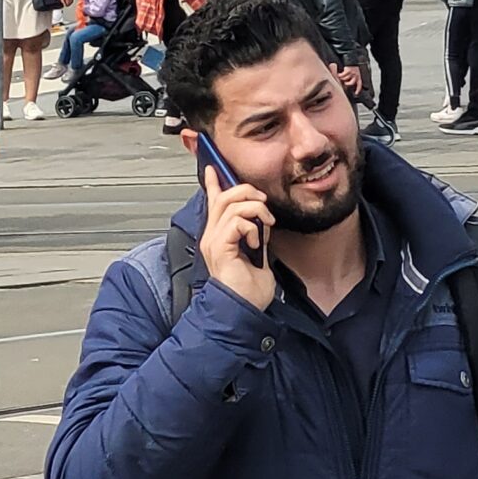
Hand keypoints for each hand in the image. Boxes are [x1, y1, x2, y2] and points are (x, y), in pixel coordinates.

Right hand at [191, 151, 274, 311]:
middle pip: (223, 197)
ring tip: (266, 224)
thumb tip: (261, 219)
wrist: (243, 310)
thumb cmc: (248, 290)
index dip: (214, 183)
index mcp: (218, 236)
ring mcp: (213, 241)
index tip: (213, 168)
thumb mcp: (256, 253)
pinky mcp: (221, 247)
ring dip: (255, 210)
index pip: (213, 202)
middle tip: (262, 202)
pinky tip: (257, 242)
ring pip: (231, 205)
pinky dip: (252, 227)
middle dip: (245, 192)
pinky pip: (236, 222)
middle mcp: (211, 236)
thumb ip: (254, 234)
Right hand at [336, 65, 364, 98]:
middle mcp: (356, 75)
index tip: (356, 93)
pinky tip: (338, 74)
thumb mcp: (356, 73)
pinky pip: (342, 75)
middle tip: (344, 83)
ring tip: (340, 78)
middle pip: (351, 83)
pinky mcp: (348, 70)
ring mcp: (352, 73)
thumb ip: (353, 78)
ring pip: (345, 79)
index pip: (359, 85)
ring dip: (342, 79)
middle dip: (347, 84)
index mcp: (359, 77)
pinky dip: (339, 75)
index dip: (358, 90)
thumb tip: (347, 83)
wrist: (352, 60)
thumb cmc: (353, 67)